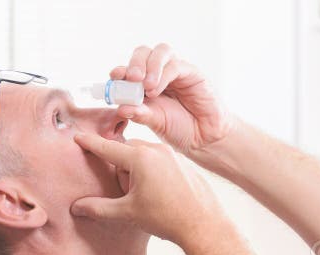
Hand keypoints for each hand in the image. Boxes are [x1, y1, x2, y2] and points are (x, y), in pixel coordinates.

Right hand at [70, 132, 226, 244]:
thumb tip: (76, 207)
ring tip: (144, 194)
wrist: (204, 225)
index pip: (107, 147)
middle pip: (126, 150)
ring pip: (144, 154)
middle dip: (119, 166)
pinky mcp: (183, 162)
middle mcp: (157, 150)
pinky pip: (160, 160)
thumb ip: (99, 208)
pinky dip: (152, 171)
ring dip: (136, 169)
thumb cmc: (167, 218)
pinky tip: (159, 193)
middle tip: (125, 191)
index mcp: (140, 158)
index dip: (90, 144)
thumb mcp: (128, 213)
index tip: (78, 137)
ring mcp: (172, 155)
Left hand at [111, 43, 234, 158]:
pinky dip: (163, 74)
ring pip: (160, 52)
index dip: (121, 69)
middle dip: (134, 62)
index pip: (130, 67)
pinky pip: (175, 65)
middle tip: (131, 78)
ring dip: (150, 65)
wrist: (205, 138)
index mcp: (145, 84)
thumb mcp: (155, 122)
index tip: (114, 77)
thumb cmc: (180, 130)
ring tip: (145, 86)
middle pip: (144, 52)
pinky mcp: (192, 72)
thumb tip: (120, 108)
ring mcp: (176, 71)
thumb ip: (139, 114)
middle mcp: (160, 73)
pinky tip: (156, 90)